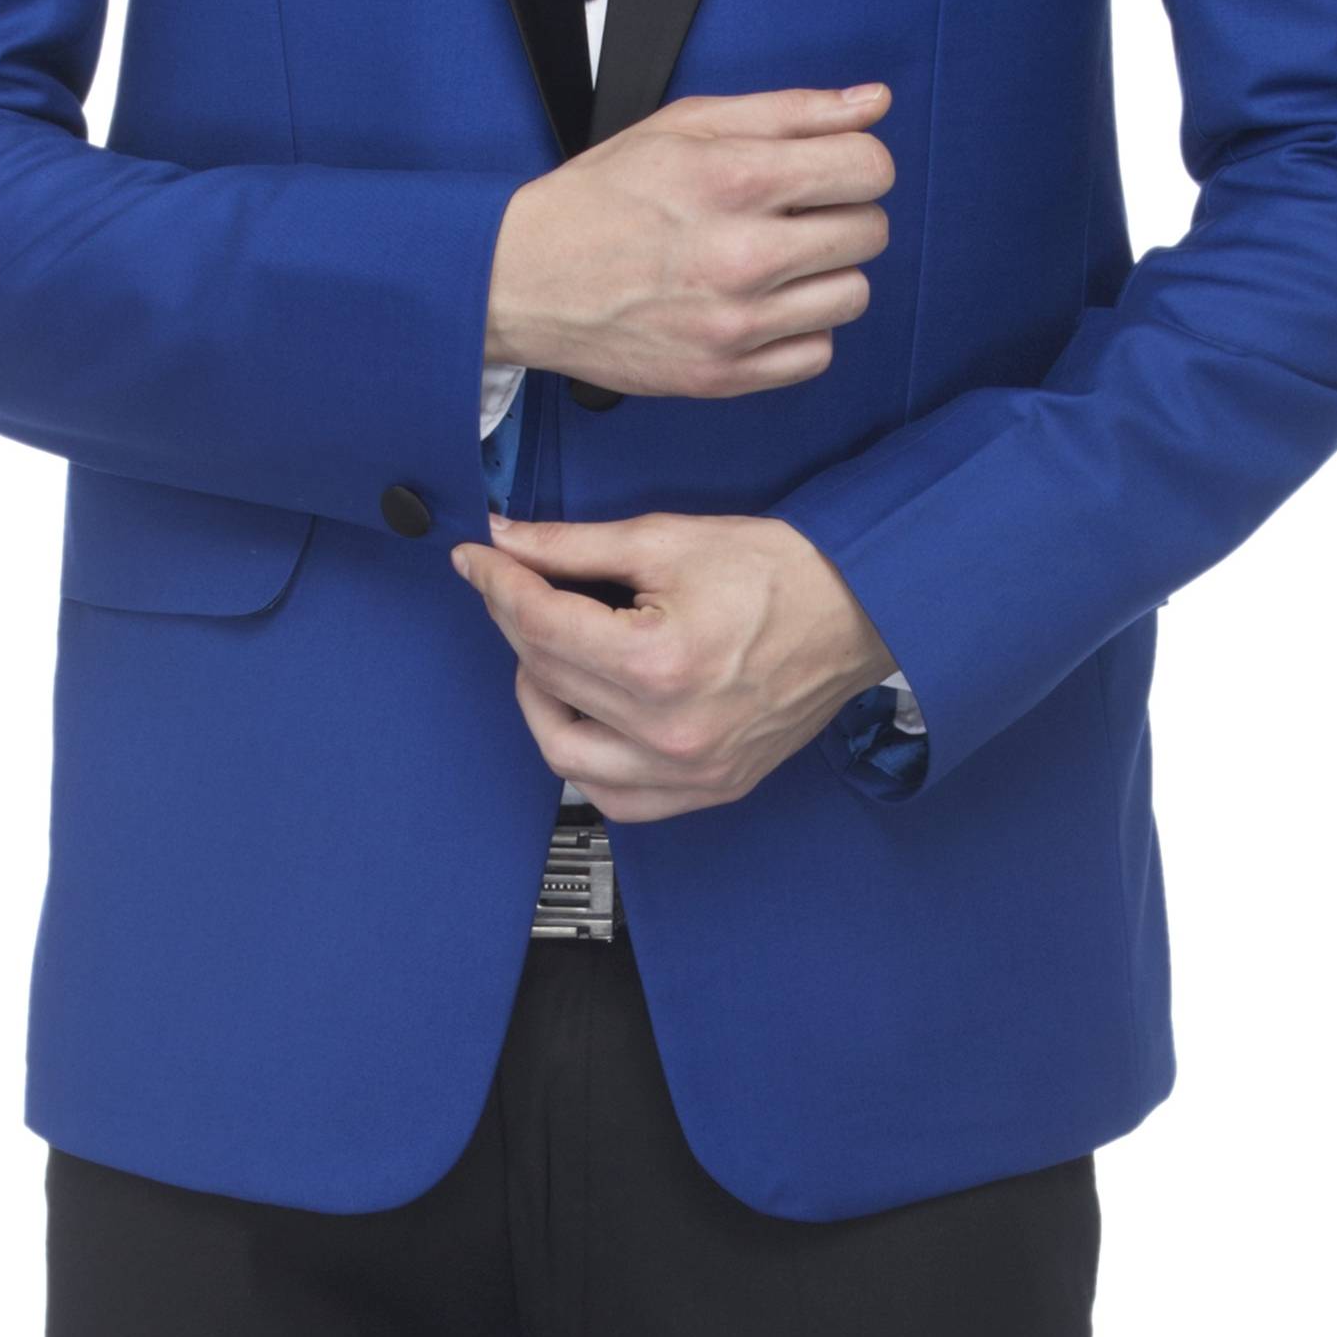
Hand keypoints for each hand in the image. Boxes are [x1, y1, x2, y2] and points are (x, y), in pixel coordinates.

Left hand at [449, 508, 899, 818]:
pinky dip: (586, 760)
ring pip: (565, 756)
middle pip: (544, 679)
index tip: (475, 558)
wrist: (861, 612)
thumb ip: (575, 545)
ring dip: (539, 700)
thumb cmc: (782, 572)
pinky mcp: (709, 788)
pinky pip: (617, 798)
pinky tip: (588, 712)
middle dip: (513, 624)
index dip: (496, 583)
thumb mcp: (669, 539)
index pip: (539, 624)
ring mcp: (690, 772)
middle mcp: (669, 733)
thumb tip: (506, 540)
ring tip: (551, 653)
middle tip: (512, 586)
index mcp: (657, 663)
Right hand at [484, 83, 894, 400]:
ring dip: (825, 273)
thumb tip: (873, 102)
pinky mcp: (725, 375)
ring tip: (774, 259)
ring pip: (853, 294)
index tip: (830, 169)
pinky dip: (800, 329)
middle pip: (870, 232)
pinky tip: (761, 304)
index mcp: (733, 179)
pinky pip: (818, 353)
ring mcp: (734, 324)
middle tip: (792, 213)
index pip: (867, 168)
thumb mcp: (687, 126)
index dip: (857, 161)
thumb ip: (790, 111)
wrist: (522, 280)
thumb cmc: (601, 197)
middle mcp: (740, 255)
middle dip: (842, 213)